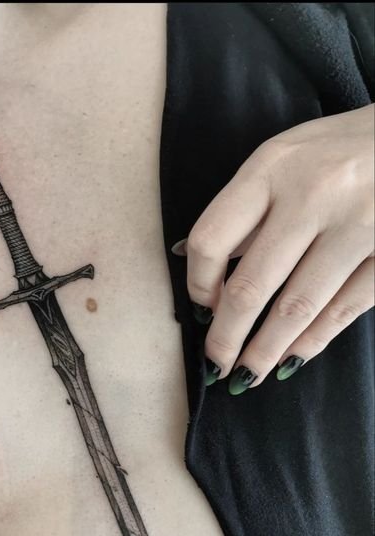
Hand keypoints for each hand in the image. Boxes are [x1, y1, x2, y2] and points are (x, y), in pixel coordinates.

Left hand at [174, 103, 373, 394]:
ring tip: (247, 376)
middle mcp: (312, 194)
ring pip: (297, 306)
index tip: (202, 308)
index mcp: (272, 168)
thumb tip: (186, 256)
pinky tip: (293, 358)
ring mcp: (358, 224)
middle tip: (215, 365)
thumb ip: (243, 210)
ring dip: (266, 350)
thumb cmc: (339, 150)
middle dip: (227, 336)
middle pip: (251, 284)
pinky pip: (345, 308)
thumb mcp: (283, 160)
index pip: (212, 239)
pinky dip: (314, 340)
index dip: (198, 284)